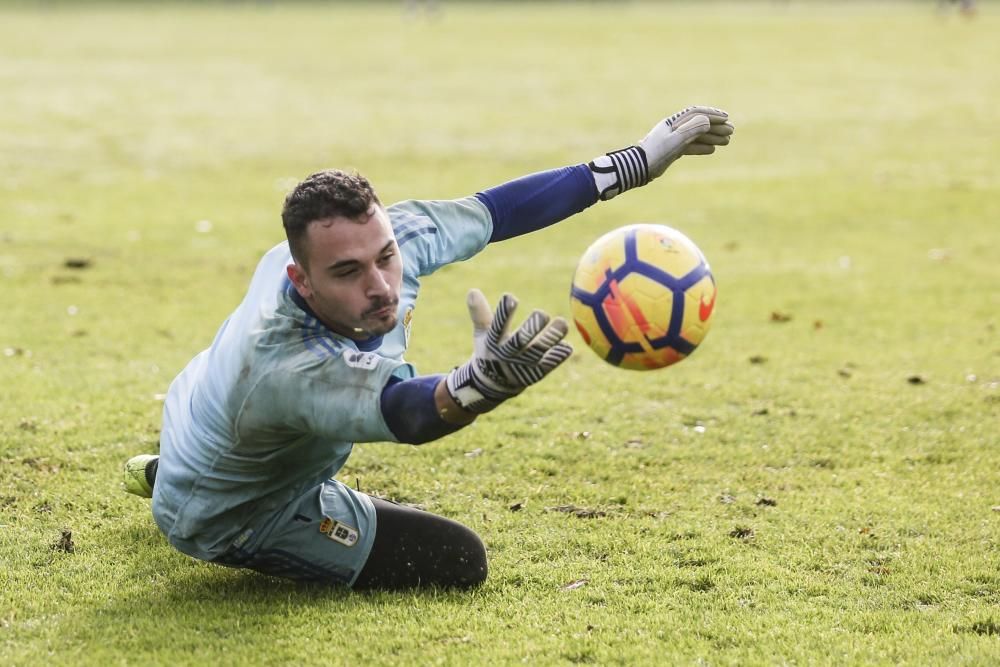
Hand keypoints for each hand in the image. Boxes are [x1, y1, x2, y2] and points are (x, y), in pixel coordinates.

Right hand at [445, 289, 572, 413]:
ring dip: (551, 338)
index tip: (511, 297)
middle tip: (542, 313)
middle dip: (531, 328)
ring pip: (538, 351)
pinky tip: (567, 347)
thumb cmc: (489, 350)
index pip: (497, 326)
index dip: (504, 313)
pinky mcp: (535, 373)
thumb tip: (472, 291)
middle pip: (520, 341)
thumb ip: (479, 313)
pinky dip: (557, 357)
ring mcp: (523, 365)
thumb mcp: (482, 332)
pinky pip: (548, 365)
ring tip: (562, 323)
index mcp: (493, 343)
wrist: (494, 383)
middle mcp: (508, 354)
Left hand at [589, 105, 733, 199]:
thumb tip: (708, 120)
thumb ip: (692, 129)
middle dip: (716, 126)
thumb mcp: (676, 140)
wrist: (637, 168)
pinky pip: (689, 147)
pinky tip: (712, 150)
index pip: (696, 113)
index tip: (726, 118)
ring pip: (696, 136)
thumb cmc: (655, 153)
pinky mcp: (671, 151)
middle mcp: (673, 129)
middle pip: (698, 124)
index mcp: (673, 122)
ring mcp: (672, 140)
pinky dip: (701, 147)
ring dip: (712, 137)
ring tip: (727, 141)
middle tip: (732, 131)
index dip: (712, 114)